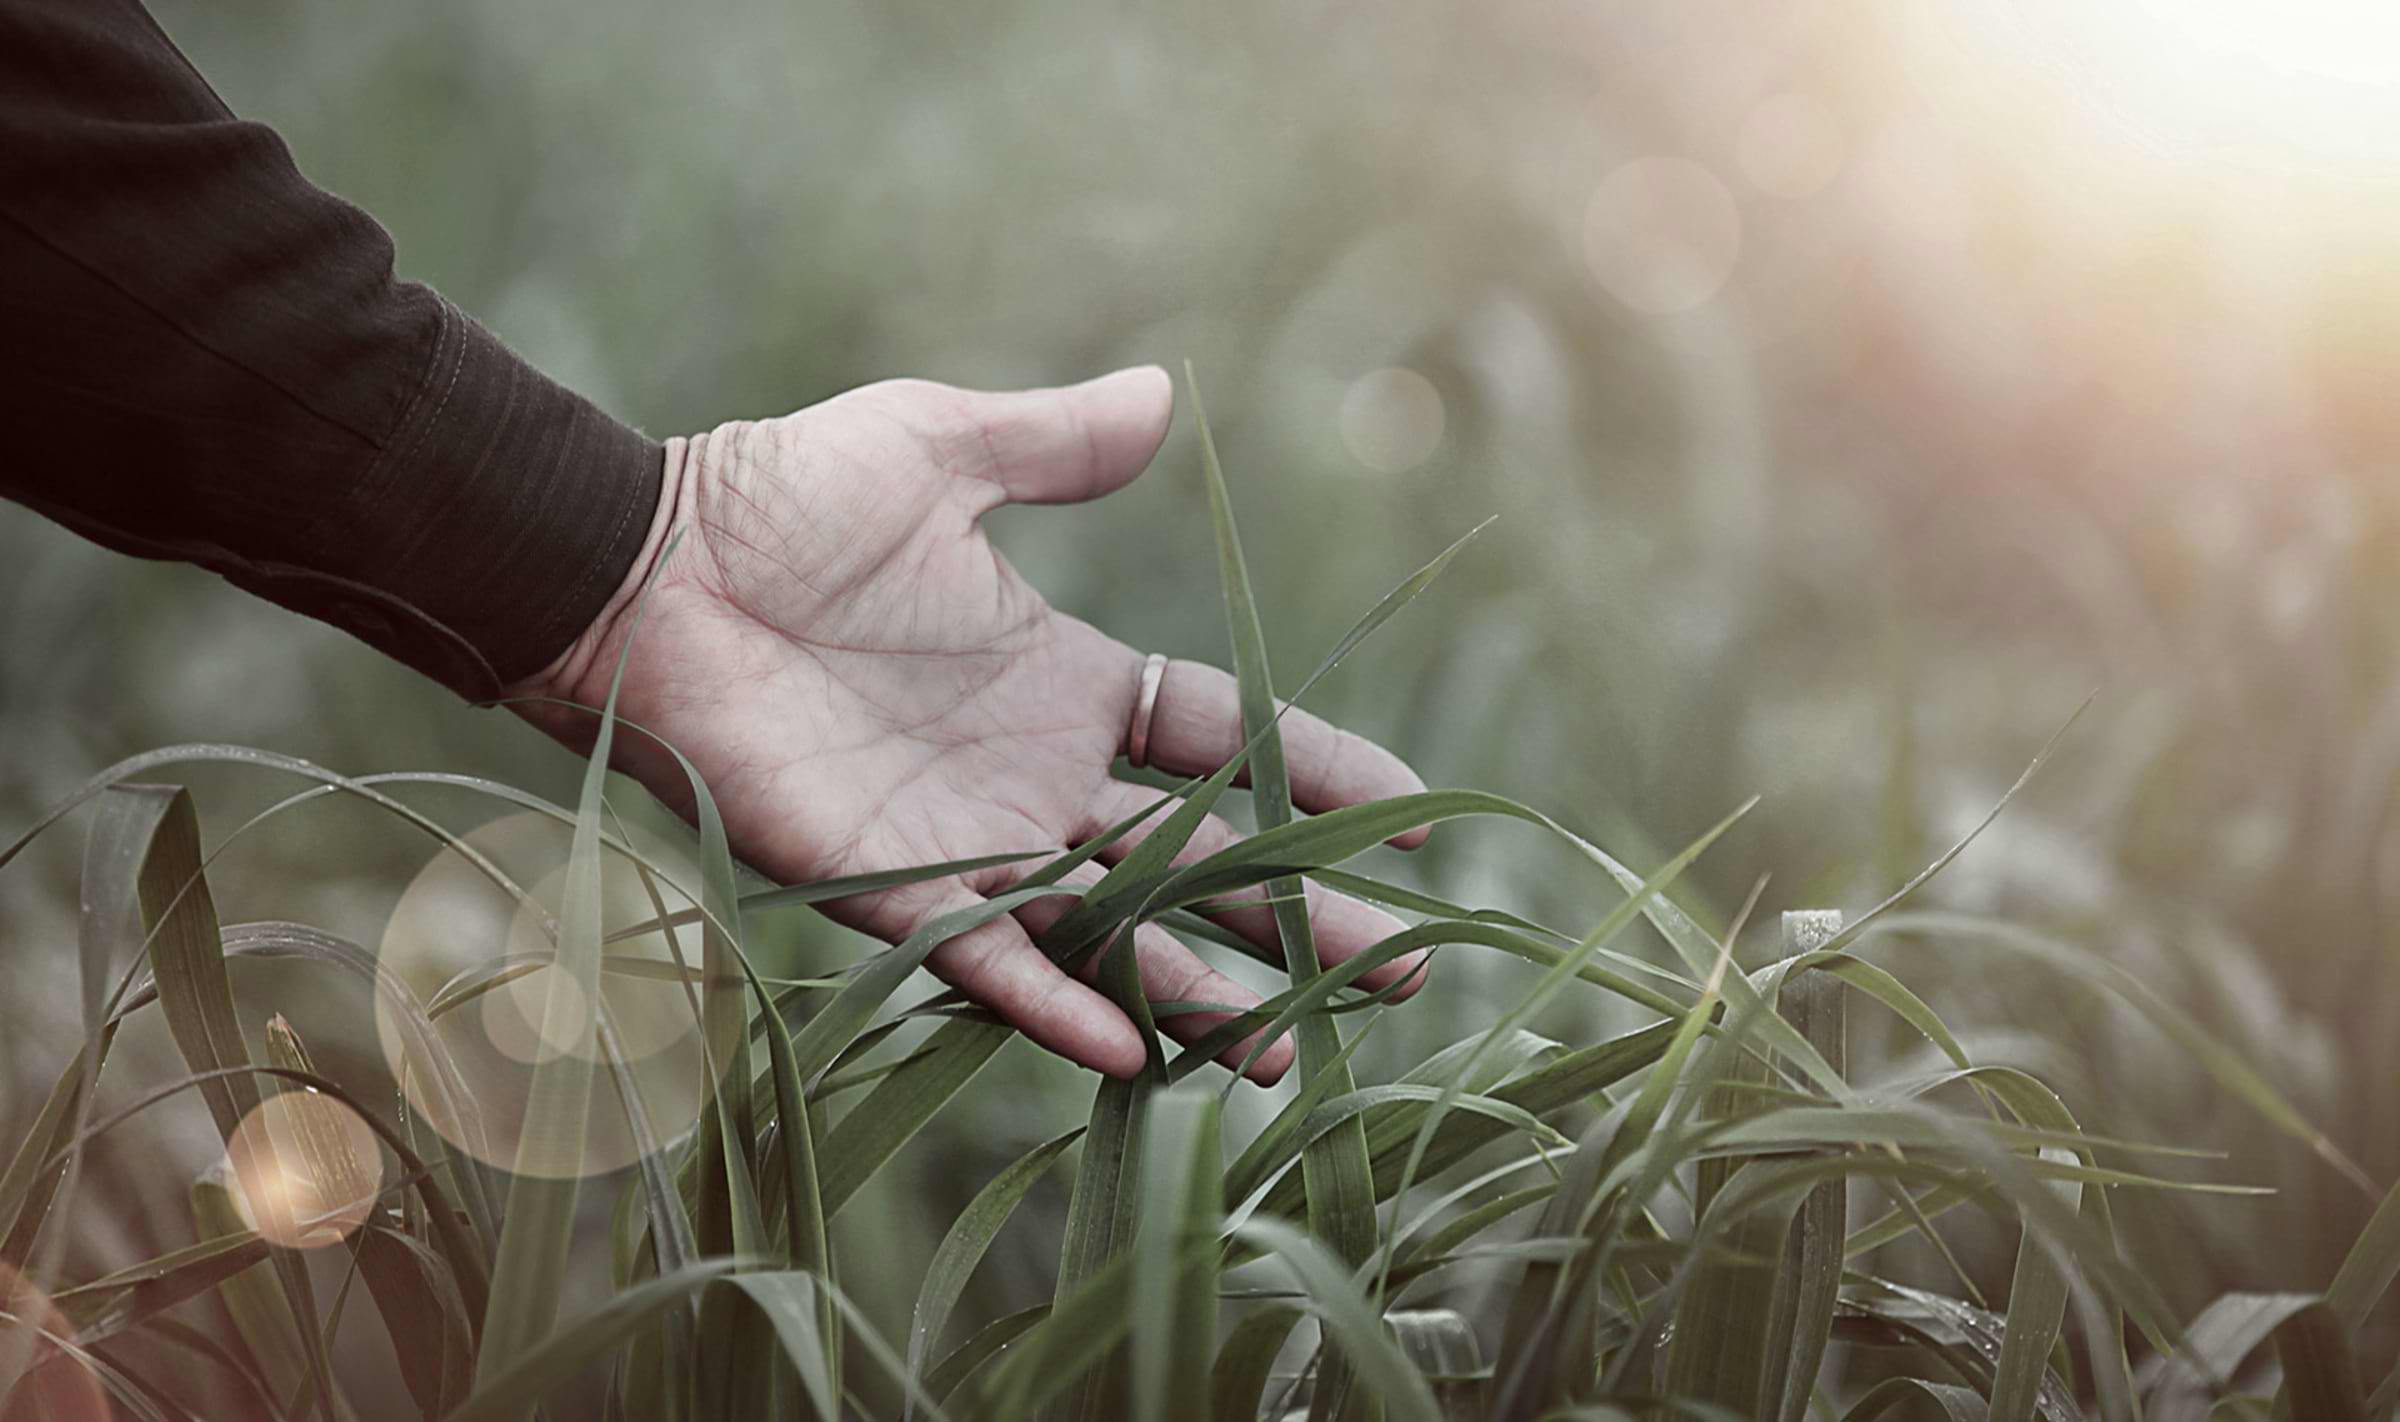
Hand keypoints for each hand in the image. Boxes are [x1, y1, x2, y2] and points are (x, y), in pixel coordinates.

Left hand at [512, 367, 1430, 1083]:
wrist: (642, 569)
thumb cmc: (777, 504)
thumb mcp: (939, 450)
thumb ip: (1052, 444)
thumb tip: (1166, 396)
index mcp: (1061, 680)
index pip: (1221, 737)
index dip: (1317, 770)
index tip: (1409, 810)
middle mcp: (1033, 776)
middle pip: (1197, 857)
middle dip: (1299, 912)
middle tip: (1403, 963)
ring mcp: (968, 840)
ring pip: (1115, 929)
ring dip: (1208, 989)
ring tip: (1305, 1046)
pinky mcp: (888, 886)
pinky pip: (990, 956)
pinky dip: (1058, 1004)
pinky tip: (1138, 1057)